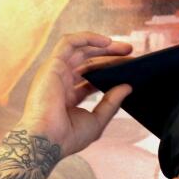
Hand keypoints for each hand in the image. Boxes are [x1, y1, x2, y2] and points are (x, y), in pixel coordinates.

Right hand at [17, 31, 132, 154]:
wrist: (48, 140)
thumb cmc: (68, 137)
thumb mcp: (97, 120)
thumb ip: (111, 102)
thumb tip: (127, 87)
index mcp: (69, 97)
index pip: (92, 78)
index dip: (109, 72)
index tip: (129, 69)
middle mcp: (62, 82)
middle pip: (88, 62)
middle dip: (110, 55)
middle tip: (130, 52)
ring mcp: (56, 72)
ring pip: (80, 49)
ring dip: (102, 45)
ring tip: (124, 47)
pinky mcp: (52, 64)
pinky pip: (69, 42)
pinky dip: (87, 38)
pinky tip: (107, 41)